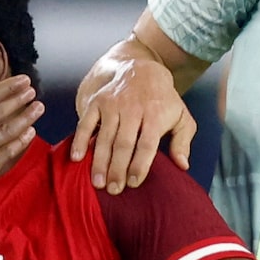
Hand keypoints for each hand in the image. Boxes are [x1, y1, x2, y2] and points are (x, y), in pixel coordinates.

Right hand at [0, 75, 41, 225]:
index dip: (6, 87)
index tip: (20, 81)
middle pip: (0, 111)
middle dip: (19, 99)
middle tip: (32, 91)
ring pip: (8, 130)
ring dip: (25, 117)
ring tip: (38, 108)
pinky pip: (7, 153)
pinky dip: (21, 142)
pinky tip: (30, 133)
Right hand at [71, 44, 194, 191]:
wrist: (142, 70)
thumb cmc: (163, 101)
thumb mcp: (181, 116)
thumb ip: (182, 141)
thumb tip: (182, 165)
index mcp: (155, 115)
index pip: (146, 144)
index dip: (139, 165)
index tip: (134, 183)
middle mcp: (133, 109)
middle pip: (123, 143)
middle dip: (117, 169)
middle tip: (114, 190)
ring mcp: (113, 105)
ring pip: (105, 137)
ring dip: (99, 161)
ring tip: (98, 183)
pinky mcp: (97, 102)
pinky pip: (86, 123)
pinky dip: (80, 140)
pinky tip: (77, 158)